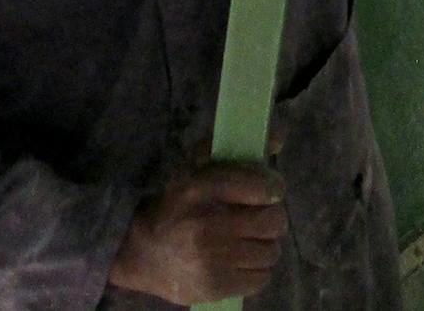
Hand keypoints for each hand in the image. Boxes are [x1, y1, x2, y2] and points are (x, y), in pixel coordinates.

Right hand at [108, 164, 285, 304]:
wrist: (144, 253)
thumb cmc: (176, 205)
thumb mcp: (196, 168)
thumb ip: (234, 147)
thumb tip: (279, 136)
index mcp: (201, 189)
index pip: (260, 187)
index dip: (273, 188)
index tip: (271, 190)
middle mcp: (207, 225)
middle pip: (274, 221)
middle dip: (273, 218)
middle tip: (262, 217)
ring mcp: (212, 260)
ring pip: (271, 251)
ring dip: (265, 245)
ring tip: (248, 240)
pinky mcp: (216, 287)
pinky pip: (262, 278)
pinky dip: (257, 269)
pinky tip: (241, 261)